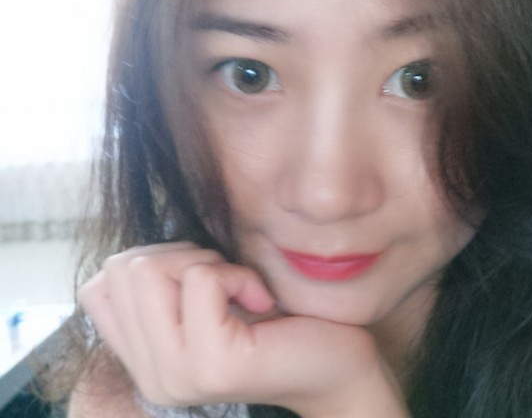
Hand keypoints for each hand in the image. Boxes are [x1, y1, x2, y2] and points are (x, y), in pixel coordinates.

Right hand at [78, 243, 408, 417]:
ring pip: (151, 271)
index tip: (198, 275)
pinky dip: (237, 274)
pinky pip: (202, 280)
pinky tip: (262, 301)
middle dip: (180, 254)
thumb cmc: (275, 319)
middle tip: (225, 279)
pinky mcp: (211, 365)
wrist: (335, 362)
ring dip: (206, 262)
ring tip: (240, 289)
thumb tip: (129, 256)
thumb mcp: (205, 300)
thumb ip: (163, 288)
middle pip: (122, 269)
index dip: (149, 259)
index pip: (98, 286)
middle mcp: (150, 376)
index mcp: (144, 359)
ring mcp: (176, 376)